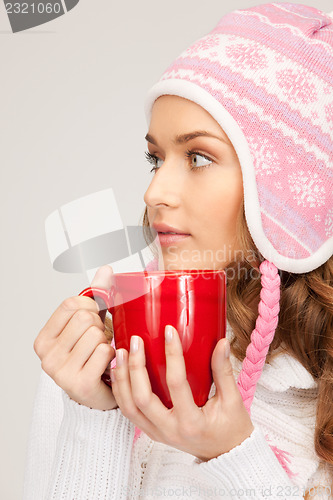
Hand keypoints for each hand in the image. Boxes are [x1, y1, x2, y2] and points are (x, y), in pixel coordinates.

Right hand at [34, 265, 117, 410]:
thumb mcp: (89, 323)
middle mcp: (46, 356)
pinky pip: (105, 352)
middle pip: (85, 319)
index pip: (70, 304)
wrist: (96, 395)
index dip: (90, 305)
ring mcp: (60, 372)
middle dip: (100, 325)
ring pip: (97, 335)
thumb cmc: (91, 356)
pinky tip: (108, 364)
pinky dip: (112, 355)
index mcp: (43, 339)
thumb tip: (106, 269)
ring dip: (107, 341)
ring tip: (103, 352)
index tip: (95, 316)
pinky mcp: (79, 384)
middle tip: (100, 339)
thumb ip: (96, 296)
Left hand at [110, 325, 253, 460]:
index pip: (177, 384)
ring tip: (121, 353)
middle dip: (136, 367)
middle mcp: (170, 430)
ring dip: (122, 379)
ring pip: (129, 407)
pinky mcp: (152, 432)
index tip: (169, 331)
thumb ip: (224, 371)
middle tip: (137, 341)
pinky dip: (120, 391)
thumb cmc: (232, 428)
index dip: (172, 355)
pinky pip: (129, 412)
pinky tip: (119, 371)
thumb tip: (222, 342)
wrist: (226, 455)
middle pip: (142, 397)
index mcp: (191, 422)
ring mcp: (158, 433)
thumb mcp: (233, 400)